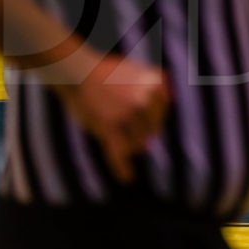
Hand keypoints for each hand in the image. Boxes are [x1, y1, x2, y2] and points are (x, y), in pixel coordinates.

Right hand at [55, 53, 169, 182]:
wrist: (77, 71)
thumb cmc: (106, 72)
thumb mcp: (137, 71)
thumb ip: (156, 83)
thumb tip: (171, 98)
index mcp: (155, 87)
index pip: (162, 114)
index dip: (152, 119)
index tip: (139, 117)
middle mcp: (145, 101)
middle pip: (151, 131)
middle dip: (140, 133)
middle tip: (121, 124)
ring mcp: (127, 115)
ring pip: (136, 143)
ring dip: (128, 145)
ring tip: (111, 130)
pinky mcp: (108, 126)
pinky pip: (118, 152)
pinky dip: (121, 167)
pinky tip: (127, 178)